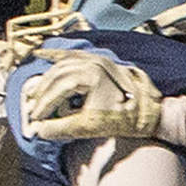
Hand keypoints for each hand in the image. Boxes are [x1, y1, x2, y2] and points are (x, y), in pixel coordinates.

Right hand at [18, 51, 164, 141]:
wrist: (152, 112)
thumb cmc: (126, 119)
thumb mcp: (92, 126)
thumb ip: (63, 128)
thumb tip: (40, 131)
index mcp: (92, 75)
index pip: (58, 89)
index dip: (44, 105)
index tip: (35, 118)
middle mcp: (93, 62)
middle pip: (57, 75)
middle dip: (42, 93)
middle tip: (33, 109)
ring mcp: (97, 59)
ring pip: (62, 64)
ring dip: (47, 79)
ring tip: (36, 94)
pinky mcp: (100, 61)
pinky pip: (73, 54)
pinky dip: (56, 56)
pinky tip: (42, 54)